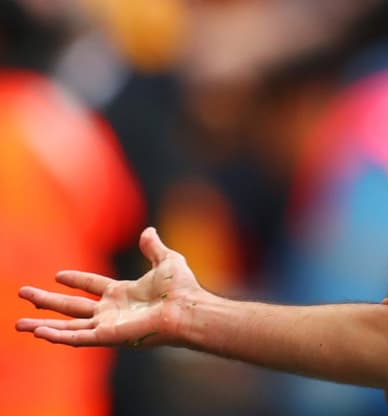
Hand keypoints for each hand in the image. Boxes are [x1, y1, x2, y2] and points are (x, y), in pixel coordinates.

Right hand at [16, 227, 198, 347]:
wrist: (188, 308)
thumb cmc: (182, 288)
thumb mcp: (166, 260)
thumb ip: (154, 247)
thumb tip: (149, 231)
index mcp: (123, 293)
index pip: (92, 286)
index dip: (76, 280)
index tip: (58, 275)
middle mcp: (111, 310)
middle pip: (71, 306)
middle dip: (46, 301)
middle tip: (23, 294)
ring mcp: (107, 325)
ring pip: (67, 325)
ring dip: (42, 324)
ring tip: (18, 325)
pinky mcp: (107, 336)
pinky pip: (77, 337)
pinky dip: (57, 336)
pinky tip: (39, 332)